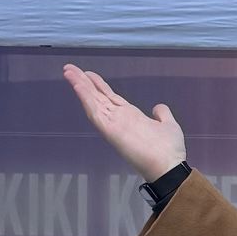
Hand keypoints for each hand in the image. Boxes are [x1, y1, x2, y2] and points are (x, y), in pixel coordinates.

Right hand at [64, 65, 186, 181]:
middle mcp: (118, 118)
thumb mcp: (168, 126)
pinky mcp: (109, 130)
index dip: (98, 85)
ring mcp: (112, 124)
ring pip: (93, 101)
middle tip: (69, 68)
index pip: (110, 97)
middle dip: (83, 82)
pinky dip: (85, 98)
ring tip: (68, 71)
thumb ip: (162, 115)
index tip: (87, 73)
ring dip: (80, 85)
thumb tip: (158, 108)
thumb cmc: (168, 150)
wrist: (169, 167)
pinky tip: (77, 85)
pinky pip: (95, 112)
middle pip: (97, 96)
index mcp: (130, 116)